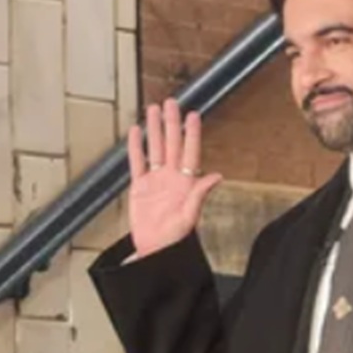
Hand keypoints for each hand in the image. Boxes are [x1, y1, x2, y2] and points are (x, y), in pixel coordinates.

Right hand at [126, 98, 223, 257]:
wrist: (155, 251)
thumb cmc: (174, 238)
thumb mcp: (189, 216)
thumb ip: (200, 194)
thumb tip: (216, 176)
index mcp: (186, 182)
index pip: (189, 152)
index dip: (191, 133)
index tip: (192, 115)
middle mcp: (171, 177)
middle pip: (171, 144)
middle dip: (171, 123)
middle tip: (171, 102)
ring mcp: (155, 180)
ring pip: (154, 148)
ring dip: (154, 129)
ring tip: (153, 109)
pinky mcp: (140, 187)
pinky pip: (137, 162)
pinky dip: (135, 147)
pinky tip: (135, 132)